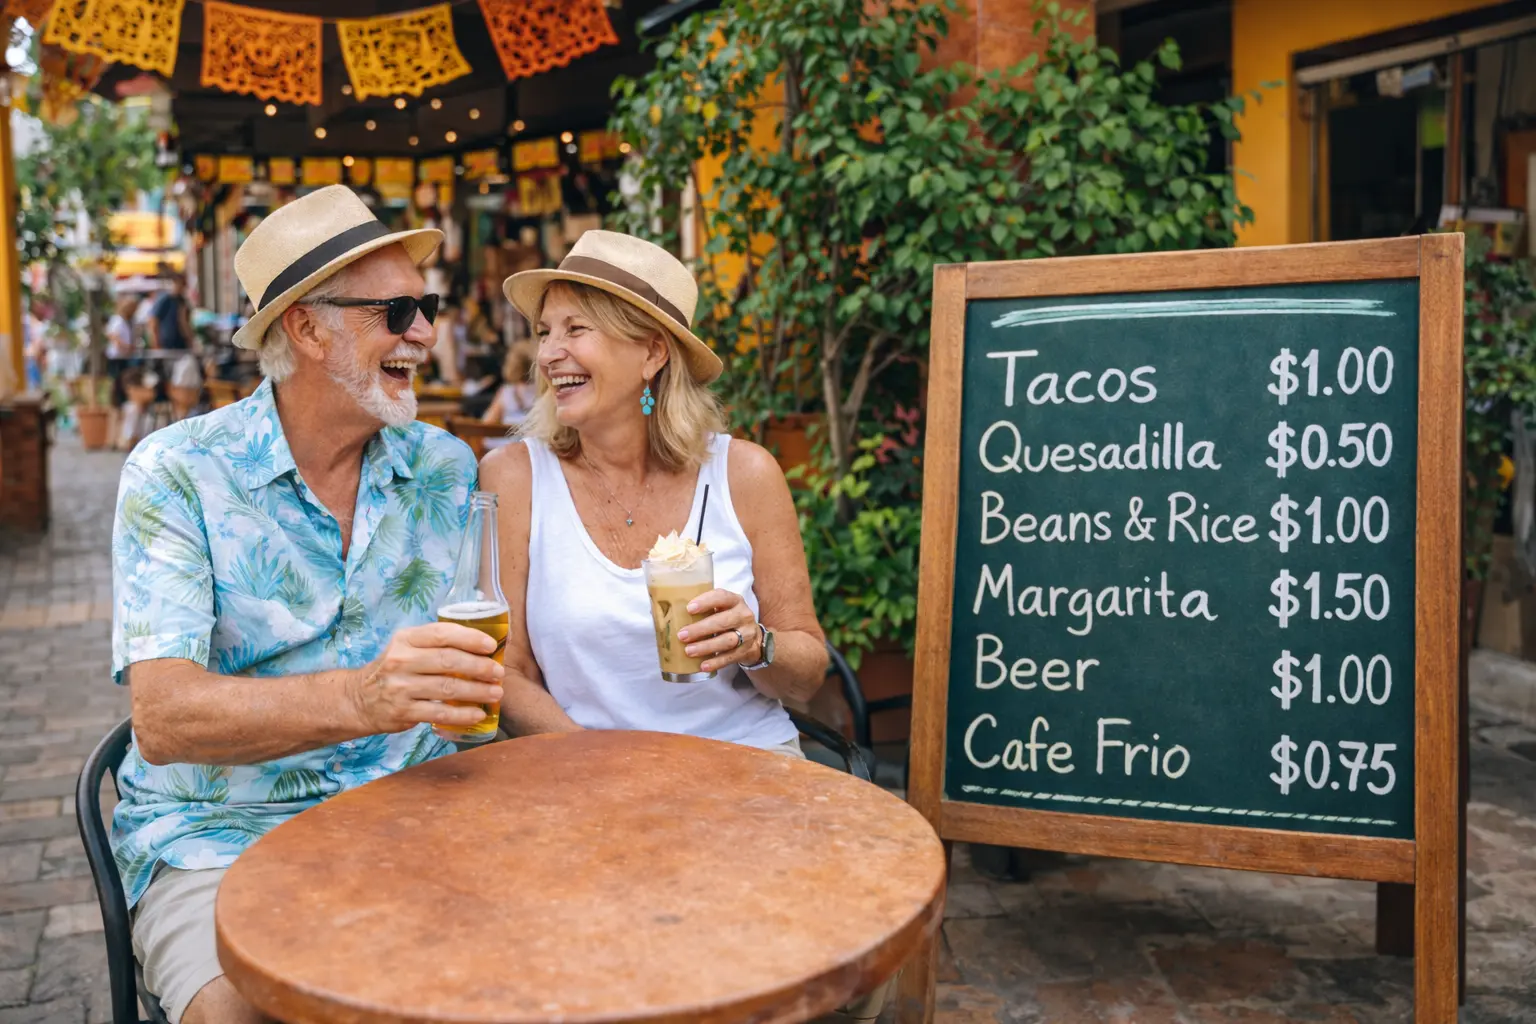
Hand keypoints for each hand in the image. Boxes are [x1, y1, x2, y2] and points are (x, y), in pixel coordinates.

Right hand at [348, 623, 504, 733]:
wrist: (358, 699)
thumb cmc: (395, 670)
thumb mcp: (407, 648)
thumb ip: (436, 645)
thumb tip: (481, 647)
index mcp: (405, 640)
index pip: (442, 634)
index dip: (470, 639)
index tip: (491, 646)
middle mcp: (401, 661)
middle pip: (448, 661)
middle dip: (479, 667)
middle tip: (499, 673)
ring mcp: (401, 687)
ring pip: (447, 688)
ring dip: (477, 691)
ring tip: (495, 693)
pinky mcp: (403, 712)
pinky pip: (439, 714)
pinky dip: (462, 714)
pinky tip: (478, 713)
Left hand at [677, 590, 761, 673]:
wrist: (751, 637)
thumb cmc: (726, 618)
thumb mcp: (720, 608)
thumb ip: (701, 608)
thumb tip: (664, 612)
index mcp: (734, 600)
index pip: (722, 597)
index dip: (706, 602)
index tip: (689, 609)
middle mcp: (743, 615)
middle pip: (723, 621)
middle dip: (701, 629)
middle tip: (682, 635)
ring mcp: (747, 634)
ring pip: (727, 640)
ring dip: (706, 646)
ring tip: (689, 651)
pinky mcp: (745, 651)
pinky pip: (730, 657)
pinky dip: (716, 662)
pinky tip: (703, 665)